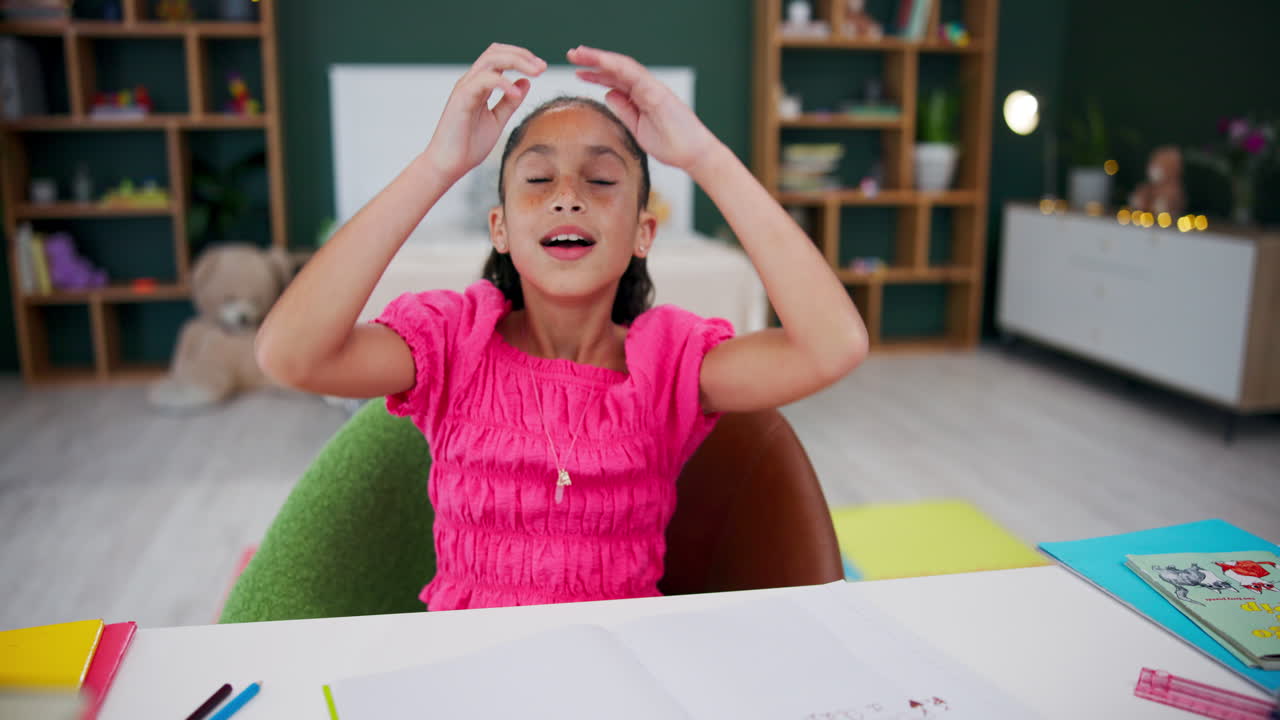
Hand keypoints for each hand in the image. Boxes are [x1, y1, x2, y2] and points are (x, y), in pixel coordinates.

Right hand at [425, 43, 545, 181]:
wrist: (448, 165)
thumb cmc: (468, 146)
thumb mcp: (497, 120)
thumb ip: (510, 102)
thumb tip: (526, 82)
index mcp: (478, 85)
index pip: (499, 57)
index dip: (521, 57)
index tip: (542, 67)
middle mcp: (470, 82)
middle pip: (495, 52)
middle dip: (522, 55)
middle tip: (542, 66)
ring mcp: (465, 88)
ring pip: (490, 59)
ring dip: (517, 61)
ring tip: (535, 73)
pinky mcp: (461, 99)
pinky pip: (484, 81)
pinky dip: (503, 83)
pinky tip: (517, 94)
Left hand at [568, 46, 718, 171]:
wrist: (693, 155)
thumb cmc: (671, 144)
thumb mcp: (637, 128)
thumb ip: (624, 110)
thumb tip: (608, 94)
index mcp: (642, 96)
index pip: (616, 79)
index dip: (596, 74)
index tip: (578, 71)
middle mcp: (647, 88)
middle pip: (617, 68)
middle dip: (594, 60)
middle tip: (572, 54)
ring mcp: (653, 89)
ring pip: (623, 66)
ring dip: (600, 58)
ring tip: (580, 54)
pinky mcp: (658, 94)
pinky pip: (636, 76)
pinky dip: (617, 67)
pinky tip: (601, 62)